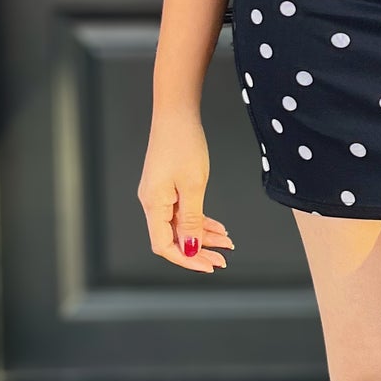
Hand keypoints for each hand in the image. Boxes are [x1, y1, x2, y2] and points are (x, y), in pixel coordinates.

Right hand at [138, 111, 232, 271]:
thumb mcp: (193, 186)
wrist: (176, 114)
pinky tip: (218, 228)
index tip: (208, 265)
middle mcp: (153, 202)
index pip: (164, 246)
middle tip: (222, 260)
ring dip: (203, 237)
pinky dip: (200, 221)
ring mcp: (159, 195)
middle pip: (173, 239)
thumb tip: (191, 248)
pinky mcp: (167, 187)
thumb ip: (192, 220)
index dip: (186, 260)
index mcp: (154, 205)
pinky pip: (182, 213)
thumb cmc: (183, 144)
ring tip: (227, 244)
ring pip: (180, 226)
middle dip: (198, 252)